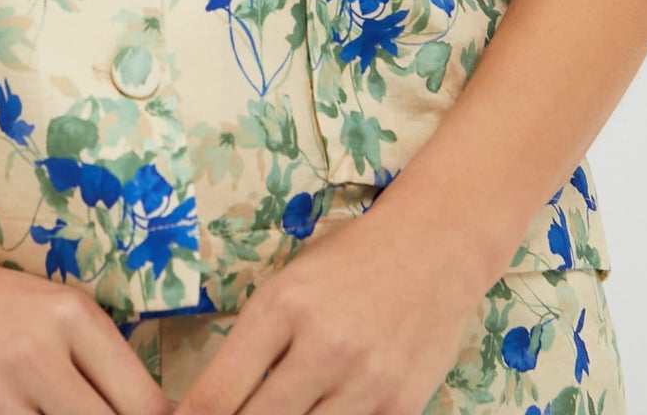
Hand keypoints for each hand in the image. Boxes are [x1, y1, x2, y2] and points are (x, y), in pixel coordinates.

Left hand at [171, 207, 489, 414]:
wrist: (434, 247)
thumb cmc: (350, 260)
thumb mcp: (288, 283)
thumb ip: (255, 342)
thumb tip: (212, 405)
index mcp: (281, 307)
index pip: (217, 395)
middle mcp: (322, 347)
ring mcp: (365, 382)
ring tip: (275, 410)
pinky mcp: (401, 407)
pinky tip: (318, 411)